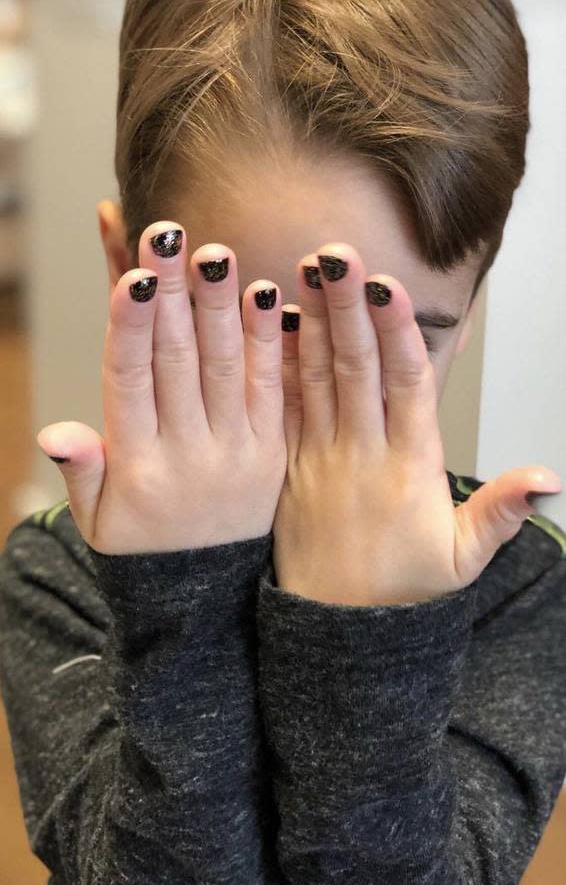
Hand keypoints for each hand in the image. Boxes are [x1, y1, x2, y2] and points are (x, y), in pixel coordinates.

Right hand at [37, 221, 286, 553]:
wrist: (210, 599)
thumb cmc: (142, 545)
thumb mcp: (96, 521)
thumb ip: (82, 472)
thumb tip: (54, 433)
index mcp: (136, 465)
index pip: (130, 382)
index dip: (133, 326)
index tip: (135, 276)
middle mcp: (188, 454)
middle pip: (178, 360)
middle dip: (173, 294)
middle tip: (170, 233)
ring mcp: (236, 451)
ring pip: (226, 366)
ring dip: (221, 305)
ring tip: (217, 252)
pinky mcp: (273, 450)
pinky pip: (273, 389)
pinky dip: (270, 341)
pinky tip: (268, 295)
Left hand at [273, 242, 561, 605]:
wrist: (334, 632)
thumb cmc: (401, 589)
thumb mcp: (462, 560)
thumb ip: (500, 514)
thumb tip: (549, 479)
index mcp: (407, 469)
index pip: (404, 387)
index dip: (396, 333)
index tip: (387, 284)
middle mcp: (360, 454)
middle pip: (356, 368)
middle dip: (349, 306)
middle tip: (337, 252)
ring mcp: (319, 458)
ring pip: (316, 378)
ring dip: (313, 321)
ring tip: (304, 269)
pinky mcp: (288, 466)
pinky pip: (283, 407)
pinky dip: (278, 363)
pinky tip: (269, 321)